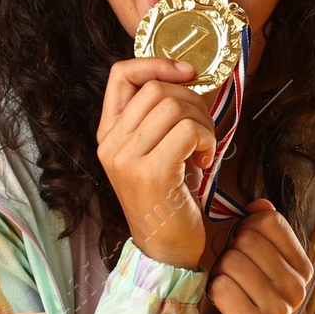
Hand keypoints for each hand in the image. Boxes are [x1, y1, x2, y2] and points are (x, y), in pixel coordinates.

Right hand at [96, 58, 216, 268]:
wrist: (166, 249)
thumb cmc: (168, 199)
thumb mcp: (155, 152)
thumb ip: (159, 118)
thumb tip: (187, 79)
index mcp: (108, 135)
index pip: (121, 75)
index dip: (156, 63)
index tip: (187, 73)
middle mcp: (111, 144)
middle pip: (157, 88)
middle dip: (192, 100)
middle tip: (202, 130)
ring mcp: (127, 159)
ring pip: (175, 106)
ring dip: (202, 123)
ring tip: (203, 149)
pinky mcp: (151, 173)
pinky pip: (188, 131)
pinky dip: (206, 140)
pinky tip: (204, 162)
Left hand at [197, 199, 313, 313]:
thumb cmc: (233, 302)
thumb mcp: (249, 262)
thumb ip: (258, 230)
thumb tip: (258, 202)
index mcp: (302, 268)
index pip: (269, 220)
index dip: (244, 230)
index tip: (241, 253)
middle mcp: (299, 288)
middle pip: (248, 239)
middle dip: (228, 255)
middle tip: (230, 280)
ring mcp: (281, 309)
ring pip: (232, 261)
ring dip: (219, 275)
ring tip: (226, 295)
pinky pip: (222, 286)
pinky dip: (212, 293)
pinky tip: (221, 309)